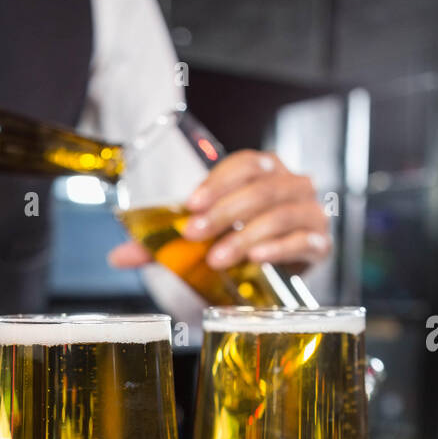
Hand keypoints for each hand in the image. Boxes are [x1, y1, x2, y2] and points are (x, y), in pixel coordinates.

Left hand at [109, 150, 330, 270]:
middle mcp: (293, 185)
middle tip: (195, 235)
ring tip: (217, 258)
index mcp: (266, 171)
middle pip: (262, 188)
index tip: (190, 205)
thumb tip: (117, 257)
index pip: (246, 163)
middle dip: (225, 212)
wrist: (275, 274)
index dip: (218, 182)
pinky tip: (257, 259)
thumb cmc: (237, 244)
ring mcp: (311, 212)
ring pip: (281, 213)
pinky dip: (279, 249)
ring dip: (246, 234)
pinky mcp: (320, 243)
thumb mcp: (197, 241)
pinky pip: (304, 240)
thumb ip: (161, 246)